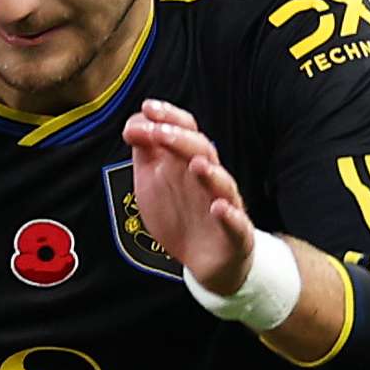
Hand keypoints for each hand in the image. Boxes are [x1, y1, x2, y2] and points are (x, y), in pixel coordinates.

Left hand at [125, 99, 258, 292]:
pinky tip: (218, 208)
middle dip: (181, 140)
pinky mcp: (235, 234)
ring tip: (195, 165)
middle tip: (158, 132)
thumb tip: (133, 123)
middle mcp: (210, 179)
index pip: (186, 132)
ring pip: (223, 184)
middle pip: (203, 151)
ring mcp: (225, 204)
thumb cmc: (181, 215)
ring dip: (210, 173)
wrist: (206, 261)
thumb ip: (145, 153)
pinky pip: (235, 223)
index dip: (170, 118)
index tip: (148, 108)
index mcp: (190, 163)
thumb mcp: (153, 182)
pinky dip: (228, 215)